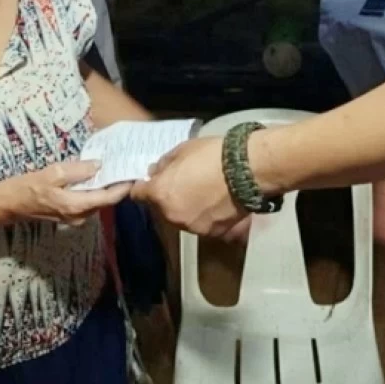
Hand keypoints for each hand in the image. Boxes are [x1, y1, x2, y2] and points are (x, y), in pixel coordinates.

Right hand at [5, 160, 131, 227]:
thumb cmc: (27, 188)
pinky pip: (88, 202)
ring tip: (112, 168)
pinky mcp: (69, 214)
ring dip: (105, 187)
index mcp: (77, 206)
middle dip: (116, 185)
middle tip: (124, 165)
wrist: (9, 204)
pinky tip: (94, 177)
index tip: (133, 171)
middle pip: (106, 200)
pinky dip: (94, 190)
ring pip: (97, 201)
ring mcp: (75, 217)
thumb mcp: (53, 173)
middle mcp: (80, 216)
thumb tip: (99, 165)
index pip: (110, 198)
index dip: (123, 186)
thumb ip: (78, 170)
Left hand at [132, 137, 247, 238]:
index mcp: (160, 194)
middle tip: (182, 183)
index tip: (151, 182)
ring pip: (180, 218)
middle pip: (160, 208)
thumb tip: (155, 172)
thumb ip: (164, 164)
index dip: (144, 187)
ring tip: (203, 194)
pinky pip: (201, 224)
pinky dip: (205, 216)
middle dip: (166, 197)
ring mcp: (192, 227)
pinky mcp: (213, 234)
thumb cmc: (212, 155)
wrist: (247, 170)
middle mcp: (171, 215)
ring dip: (185, 208)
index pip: (138, 195)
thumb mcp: (182, 150)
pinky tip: (216, 203)